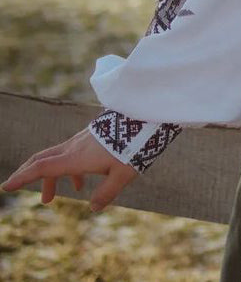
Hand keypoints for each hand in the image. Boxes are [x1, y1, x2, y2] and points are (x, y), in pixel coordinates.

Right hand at [1, 126, 139, 211]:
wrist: (146, 114)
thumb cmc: (135, 145)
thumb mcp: (123, 174)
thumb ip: (107, 192)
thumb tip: (93, 207)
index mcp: (76, 157)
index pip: (42, 167)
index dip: (22, 178)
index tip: (6, 186)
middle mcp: (75, 147)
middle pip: (42, 158)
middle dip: (27, 173)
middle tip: (15, 186)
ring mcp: (83, 139)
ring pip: (57, 157)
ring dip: (49, 176)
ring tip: (49, 198)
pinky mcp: (93, 136)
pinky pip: (72, 153)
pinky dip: (67, 169)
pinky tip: (80, 182)